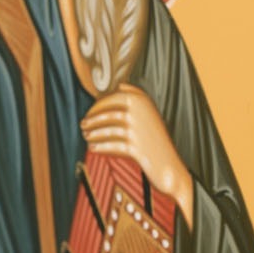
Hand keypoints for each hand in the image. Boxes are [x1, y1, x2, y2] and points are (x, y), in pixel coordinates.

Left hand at [80, 87, 194, 229]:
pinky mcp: (135, 148)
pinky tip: (93, 148)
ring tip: (87, 137)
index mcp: (144, 101)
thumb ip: (138, 97)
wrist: (169, 167)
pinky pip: (111, 146)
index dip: (99, 105)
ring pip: (108, 130)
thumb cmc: (157, 140)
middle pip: (109, 113)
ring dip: (94, 133)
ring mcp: (138, 130)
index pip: (114, 97)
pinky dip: (100, 147)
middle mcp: (141, 113)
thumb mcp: (152, 114)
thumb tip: (120, 85)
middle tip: (83, 125)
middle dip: (93, 119)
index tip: (90, 112)